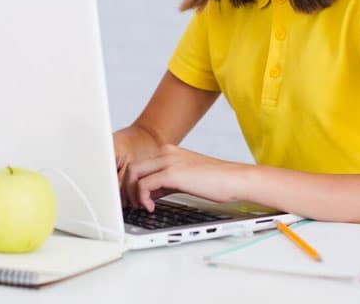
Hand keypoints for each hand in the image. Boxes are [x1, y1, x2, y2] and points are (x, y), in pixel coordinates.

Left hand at [122, 144, 245, 211]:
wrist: (233, 179)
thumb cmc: (214, 181)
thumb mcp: (184, 178)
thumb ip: (165, 183)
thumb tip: (149, 195)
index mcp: (168, 152)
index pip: (138, 164)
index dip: (130, 183)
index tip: (131, 199)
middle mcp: (166, 153)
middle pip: (131, 167)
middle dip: (126, 188)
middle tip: (130, 205)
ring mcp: (168, 161)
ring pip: (133, 174)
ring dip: (131, 194)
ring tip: (140, 207)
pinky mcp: (172, 173)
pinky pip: (144, 184)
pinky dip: (142, 198)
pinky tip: (151, 208)